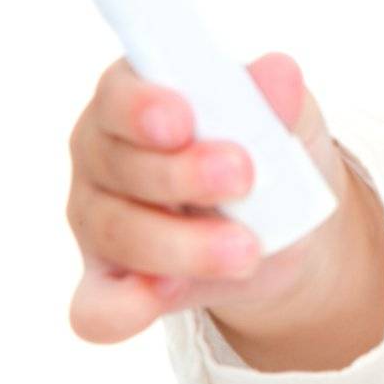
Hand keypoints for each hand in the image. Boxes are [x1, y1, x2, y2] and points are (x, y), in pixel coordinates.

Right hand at [66, 51, 356, 343]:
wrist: (289, 229)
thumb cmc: (271, 153)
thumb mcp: (288, 119)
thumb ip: (276, 99)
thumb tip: (280, 73)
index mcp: (139, 97)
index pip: (121, 92)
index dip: (144, 105)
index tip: (181, 120)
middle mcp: (103, 154)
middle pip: (119, 165)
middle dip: (181, 175)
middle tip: (244, 179)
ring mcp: (99, 221)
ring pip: (118, 233)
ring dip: (182, 245)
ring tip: (247, 250)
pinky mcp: (108, 283)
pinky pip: (94, 306)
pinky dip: (119, 309)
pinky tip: (157, 301)